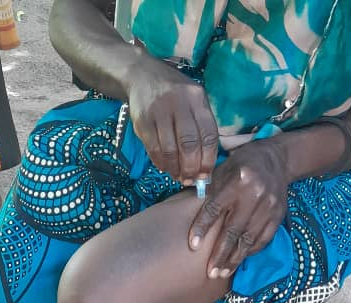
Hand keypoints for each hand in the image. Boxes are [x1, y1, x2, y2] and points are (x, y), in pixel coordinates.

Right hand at [127, 62, 217, 183]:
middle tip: (190, 179)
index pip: (208, 135)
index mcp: (197, 99)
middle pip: (189, 144)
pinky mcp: (142, 120)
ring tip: (178, 175)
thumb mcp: (193, 101)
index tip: (205, 175)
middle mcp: (179, 103)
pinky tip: (165, 167)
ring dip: (175, 169)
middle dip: (191, 168)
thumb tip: (204, 168)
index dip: (208, 160)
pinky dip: (160, 163)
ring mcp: (159, 111)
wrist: (142, 75)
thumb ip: (201, 128)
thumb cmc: (174, 94)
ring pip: (170, 150)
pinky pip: (153, 149)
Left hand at [189, 138, 290, 277]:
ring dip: (235, 259)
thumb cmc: (242, 165)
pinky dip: (251, 251)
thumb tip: (190, 213)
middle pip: (233, 230)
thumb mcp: (224, 170)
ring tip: (222, 273)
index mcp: (237, 180)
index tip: (193, 245)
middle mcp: (255, 194)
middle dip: (220, 254)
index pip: (216, 208)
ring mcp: (269, 206)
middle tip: (210, 273)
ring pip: (249, 239)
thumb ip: (210, 191)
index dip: (203, 227)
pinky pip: (263, 239)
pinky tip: (240, 260)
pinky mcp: (278, 215)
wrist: (276, 159)